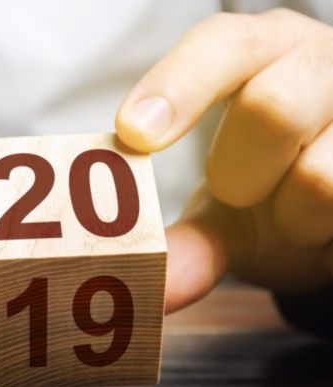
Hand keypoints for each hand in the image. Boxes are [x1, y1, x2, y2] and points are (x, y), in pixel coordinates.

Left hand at [115, 8, 332, 312]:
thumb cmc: (274, 186)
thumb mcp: (227, 208)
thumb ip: (189, 239)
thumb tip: (153, 282)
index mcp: (266, 51)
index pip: (223, 45)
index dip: (176, 86)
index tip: (134, 133)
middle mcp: (322, 64)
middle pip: (273, 108)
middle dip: (241, 173)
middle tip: (239, 193)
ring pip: (324, 178)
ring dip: (297, 220)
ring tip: (297, 214)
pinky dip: (329, 243)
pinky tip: (326, 228)